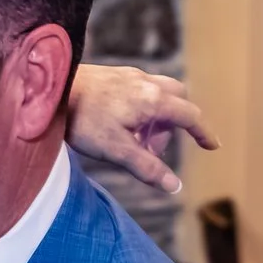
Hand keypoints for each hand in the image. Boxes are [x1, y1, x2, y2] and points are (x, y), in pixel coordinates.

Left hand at [64, 64, 217, 196]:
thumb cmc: (82, 120)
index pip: (189, 116)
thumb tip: (175, 187)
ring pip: (159, 93)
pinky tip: (117, 123)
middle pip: (177, 100)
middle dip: (175, 125)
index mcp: (153, 101)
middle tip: (153, 149)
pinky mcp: (114, 75)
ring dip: (156, 117)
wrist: (50, 90)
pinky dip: (141, 107)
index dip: (203, 132)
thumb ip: (148, 168)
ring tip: (132, 139)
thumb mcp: (117, 151)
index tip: (212, 145)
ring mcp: (130, 76)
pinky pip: (140, 89)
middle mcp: (146, 83)